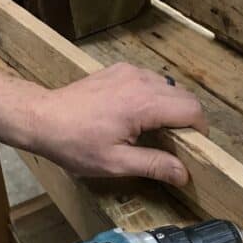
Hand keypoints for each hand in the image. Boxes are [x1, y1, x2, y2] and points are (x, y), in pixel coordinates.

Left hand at [29, 64, 207, 183]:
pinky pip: (151, 80)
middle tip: (175, 143)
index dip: (200, 130)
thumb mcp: (115, 163)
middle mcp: (142, 81)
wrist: (42, 118)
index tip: (193, 147)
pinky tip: (137, 114)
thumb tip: (183, 173)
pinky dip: (154, 96)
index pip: (192, 111)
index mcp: (144, 104)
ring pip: (170, 87)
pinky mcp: (120, 69)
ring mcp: (131, 71)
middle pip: (185, 97)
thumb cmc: (75, 143)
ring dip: (171, 107)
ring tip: (155, 130)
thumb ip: (154, 165)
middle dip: (187, 120)